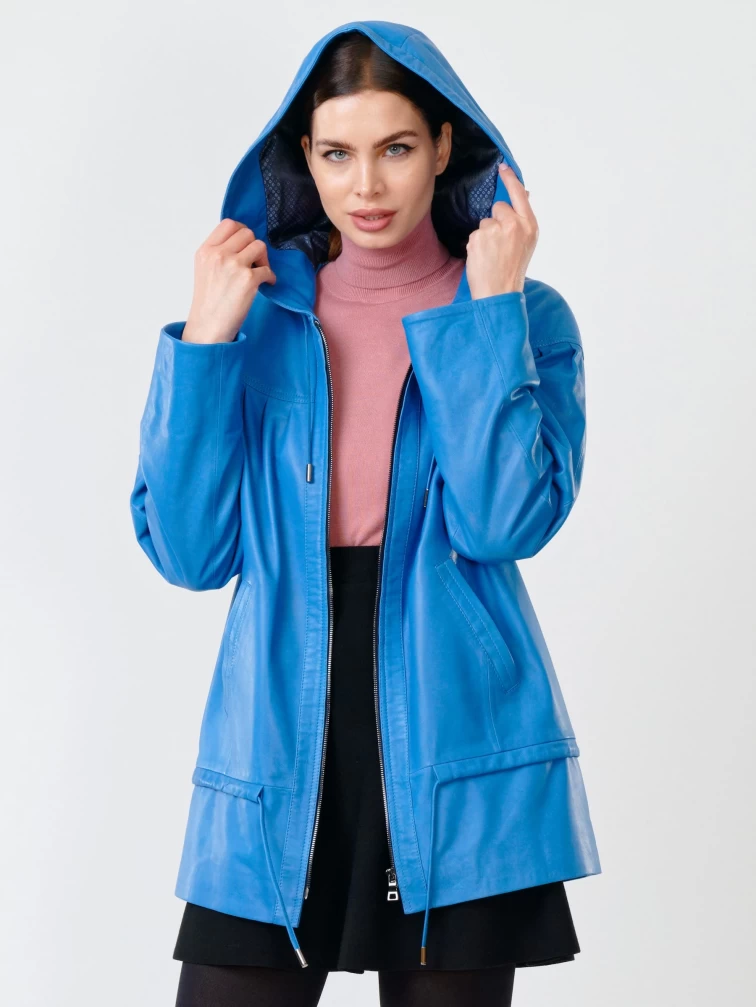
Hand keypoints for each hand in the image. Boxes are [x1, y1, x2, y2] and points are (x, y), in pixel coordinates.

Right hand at [183, 219, 276, 343]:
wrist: (208, 326)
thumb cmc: (208, 302)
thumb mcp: (204, 269)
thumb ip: (218, 252)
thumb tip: (242, 242)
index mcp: (206, 250)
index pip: (229, 224)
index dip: (242, 231)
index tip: (246, 244)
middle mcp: (219, 254)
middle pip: (247, 233)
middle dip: (254, 246)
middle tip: (254, 261)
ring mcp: (234, 265)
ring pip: (260, 246)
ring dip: (264, 259)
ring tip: (260, 273)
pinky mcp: (248, 280)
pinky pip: (268, 269)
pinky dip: (270, 277)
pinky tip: (266, 284)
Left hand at [466, 162, 537, 298]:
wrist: (499, 294)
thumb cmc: (513, 270)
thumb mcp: (527, 243)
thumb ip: (522, 220)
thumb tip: (523, 194)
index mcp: (530, 226)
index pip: (519, 194)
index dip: (510, 179)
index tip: (503, 167)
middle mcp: (514, 225)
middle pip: (498, 207)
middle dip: (496, 220)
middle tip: (500, 244)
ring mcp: (495, 231)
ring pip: (485, 222)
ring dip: (485, 236)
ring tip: (492, 255)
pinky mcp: (478, 238)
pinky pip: (474, 234)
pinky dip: (476, 245)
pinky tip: (483, 259)